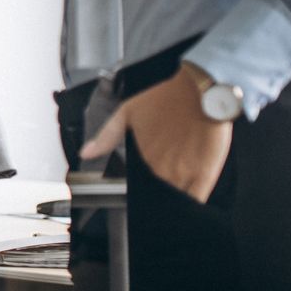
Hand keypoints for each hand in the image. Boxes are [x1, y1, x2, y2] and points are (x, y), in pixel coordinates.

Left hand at [80, 65, 231, 203]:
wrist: (197, 87)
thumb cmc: (164, 96)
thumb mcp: (126, 112)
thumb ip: (108, 136)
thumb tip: (85, 154)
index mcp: (143, 157)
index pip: (142, 185)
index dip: (145, 186)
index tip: (147, 184)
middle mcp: (161, 169)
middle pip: (160, 190)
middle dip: (161, 187)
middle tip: (167, 177)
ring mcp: (184, 173)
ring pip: (177, 195)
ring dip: (176, 196)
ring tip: (180, 185)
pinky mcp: (205, 172)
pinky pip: (196, 198)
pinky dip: (192, 203)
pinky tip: (190, 203)